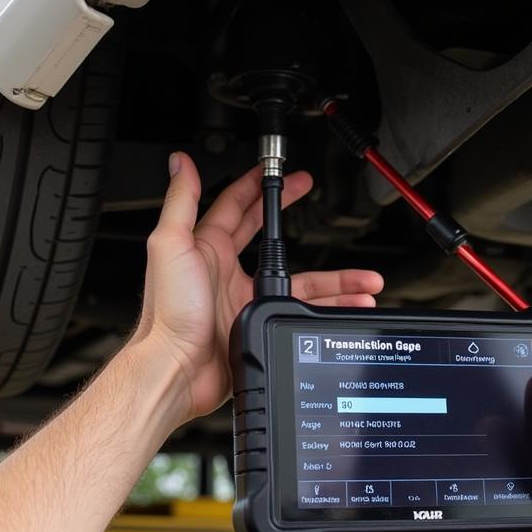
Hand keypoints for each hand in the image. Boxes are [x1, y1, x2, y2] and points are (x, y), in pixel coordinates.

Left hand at [134, 152, 383, 423]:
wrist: (177, 369)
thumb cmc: (168, 311)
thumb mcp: (170, 245)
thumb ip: (180, 201)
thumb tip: (180, 162)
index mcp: (207, 247)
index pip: (238, 204)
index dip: (259, 185)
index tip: (279, 172)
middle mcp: (226, 272)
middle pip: (274, 240)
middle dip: (298, 218)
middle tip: (315, 198)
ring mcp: (243, 301)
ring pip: (301, 282)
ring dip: (334, 279)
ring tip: (363, 278)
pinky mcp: (255, 326)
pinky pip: (300, 313)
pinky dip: (327, 310)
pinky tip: (348, 308)